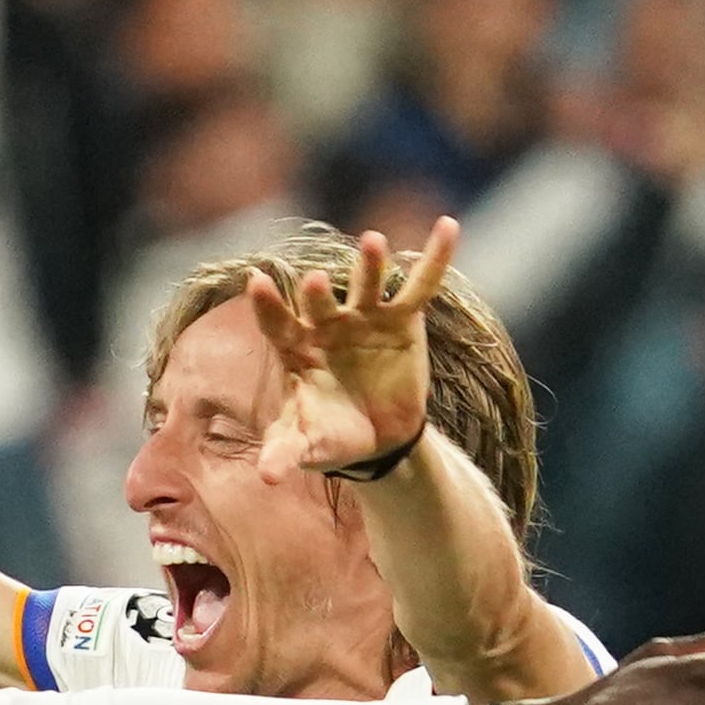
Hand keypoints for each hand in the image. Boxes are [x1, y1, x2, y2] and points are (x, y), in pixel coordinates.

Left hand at [248, 217, 459, 483]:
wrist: (376, 440)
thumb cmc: (330, 435)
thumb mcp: (306, 445)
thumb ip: (286, 452)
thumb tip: (267, 478)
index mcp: (295, 348)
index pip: (276, 322)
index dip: (267, 305)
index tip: (256, 283)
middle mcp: (326, 324)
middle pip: (319, 302)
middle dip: (319, 293)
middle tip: (316, 280)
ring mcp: (364, 317)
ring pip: (366, 285)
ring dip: (369, 265)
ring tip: (373, 242)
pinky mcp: (402, 319)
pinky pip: (421, 284)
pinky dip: (435, 257)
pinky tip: (448, 226)